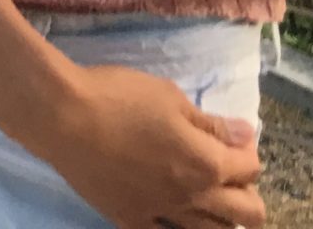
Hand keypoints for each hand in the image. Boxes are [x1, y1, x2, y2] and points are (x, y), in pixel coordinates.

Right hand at [11, 63, 265, 228]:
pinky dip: (178, 225)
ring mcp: (161, 214)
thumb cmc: (117, 97)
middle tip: (228, 170)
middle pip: (247, 214)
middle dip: (249, 193)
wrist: (62, 117)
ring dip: (222, 216)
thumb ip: (209, 122)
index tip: (232, 135)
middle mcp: (192, 197)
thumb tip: (244, 134)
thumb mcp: (169, 96)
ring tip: (208, 195)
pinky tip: (173, 211)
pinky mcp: (131, 220)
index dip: (246, 149)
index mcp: (206, 163)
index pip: (249, 167)